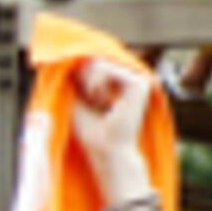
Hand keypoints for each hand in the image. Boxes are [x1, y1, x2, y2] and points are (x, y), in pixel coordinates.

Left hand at [63, 58, 159, 210]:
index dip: (82, 72)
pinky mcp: (140, 83)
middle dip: (86, 81)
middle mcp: (133, 77)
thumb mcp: (78, 100)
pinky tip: (105, 103)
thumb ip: (77, 77)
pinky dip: (97, 86)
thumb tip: (71, 57)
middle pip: (95, 59)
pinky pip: (105, 69)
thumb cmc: (93, 133)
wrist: (108, 153)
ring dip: (91, 86)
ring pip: (98, 63)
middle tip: (94, 103)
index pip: (96, 61)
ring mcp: (139, 78)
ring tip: (101, 105)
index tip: (82, 92)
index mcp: (121, 81)